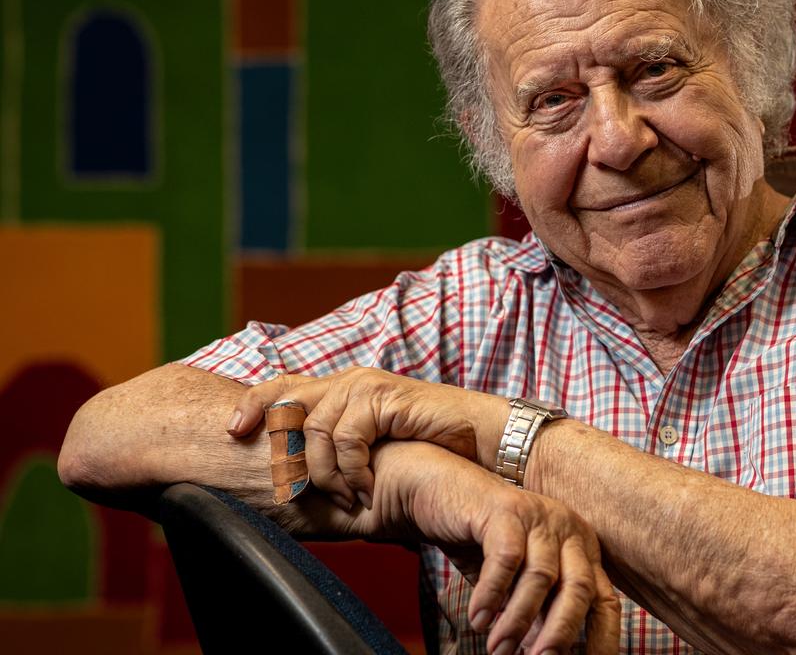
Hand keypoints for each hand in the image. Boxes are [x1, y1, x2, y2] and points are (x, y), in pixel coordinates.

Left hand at [227, 367, 506, 510]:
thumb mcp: (374, 446)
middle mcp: (349, 381)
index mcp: (341, 388)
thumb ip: (338, 449)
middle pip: (287, 403)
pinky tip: (366, 487)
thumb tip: (294, 475)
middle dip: (281, 449)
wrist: (480, 439)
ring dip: (325, 473)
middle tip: (292, 487)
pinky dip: (351, 470)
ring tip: (347, 497)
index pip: (281, 386)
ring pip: (314, 429)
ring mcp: (366, 387)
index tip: (231, 433)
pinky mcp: (385, 398)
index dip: (251, 405)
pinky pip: (346, 437)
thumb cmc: (430, 447)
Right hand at [326, 441, 620, 654]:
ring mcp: (539, 515)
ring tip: (498, 648)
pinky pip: (505, 560)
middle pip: (580, 587)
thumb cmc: (481, 541)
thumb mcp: (515, 583)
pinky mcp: (506, 509)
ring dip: (517, 620)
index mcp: (581, 548)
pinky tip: (477, 618)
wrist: (441, 491)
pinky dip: (491, 594)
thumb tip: (542, 653)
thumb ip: (534, 613)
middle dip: (561, 632)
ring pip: (541, 577)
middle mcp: (568, 529)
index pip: (604, 599)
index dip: (602, 637)